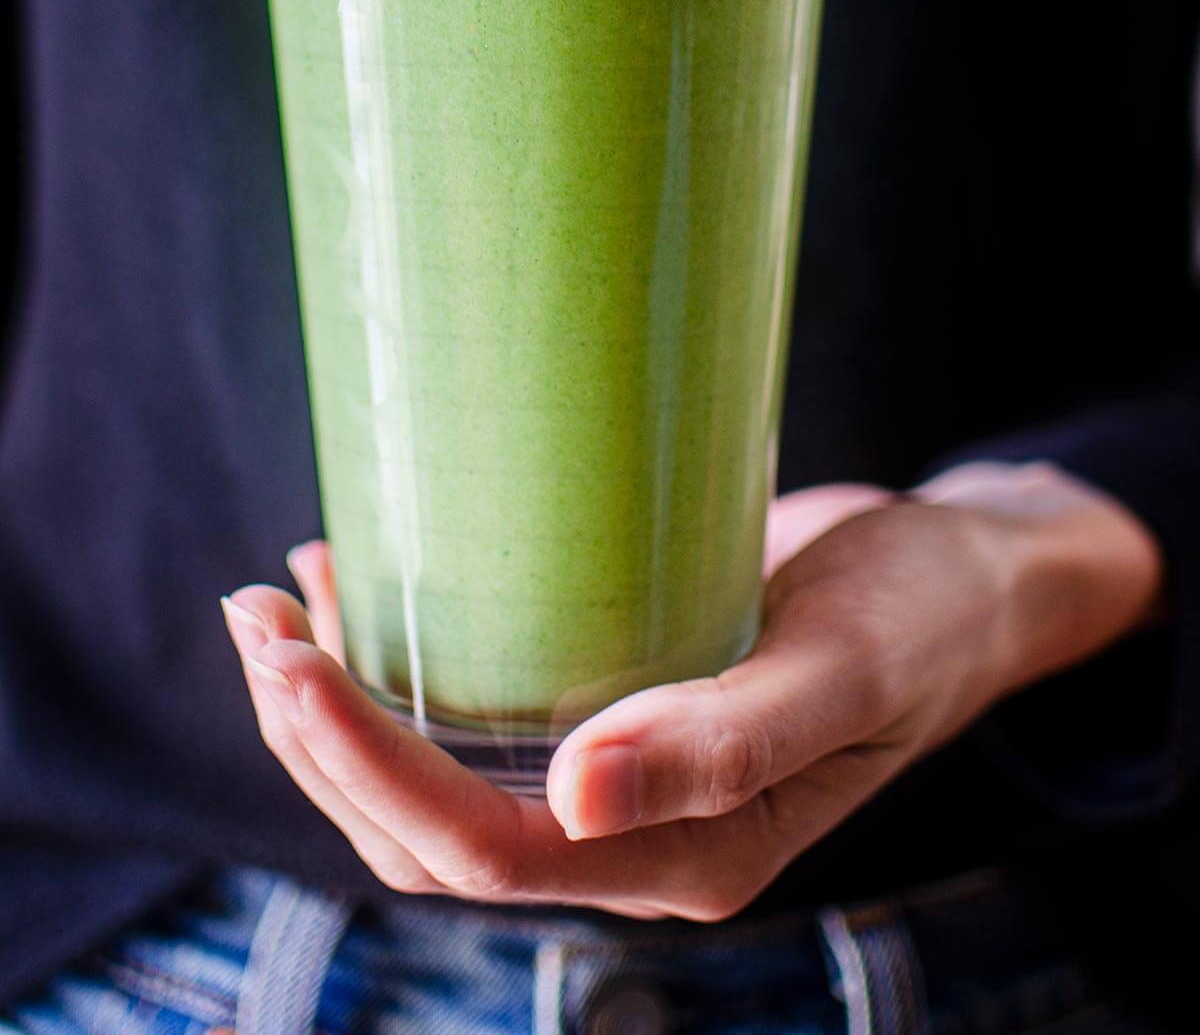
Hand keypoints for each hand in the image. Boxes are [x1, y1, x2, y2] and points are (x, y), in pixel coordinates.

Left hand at [222, 464, 1161, 920]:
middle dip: (319, 736)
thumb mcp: (841, 672)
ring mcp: (614, 769)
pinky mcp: (607, 695)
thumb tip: (575, 801)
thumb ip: (725, 744)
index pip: (484, 849)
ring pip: (434, 775)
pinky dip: (395, 662)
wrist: (965, 572)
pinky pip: (475, 711)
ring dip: (335, 707)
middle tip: (255, 619)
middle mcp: (633, 830)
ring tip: (270, 605)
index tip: (292, 662)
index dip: (368, 769)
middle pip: (431, 826)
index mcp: (685, 856)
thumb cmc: (920, 617)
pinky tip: (355, 585)